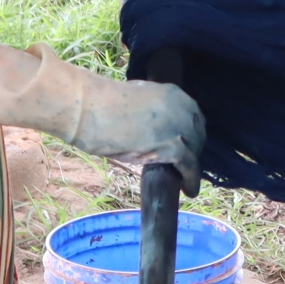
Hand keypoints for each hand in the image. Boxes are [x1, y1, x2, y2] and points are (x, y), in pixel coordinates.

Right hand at [0, 41, 206, 190]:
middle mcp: (181, 106)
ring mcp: (178, 125)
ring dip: (191, 167)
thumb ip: (150, 112)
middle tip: (182, 165)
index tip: (185, 145)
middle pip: (197, 133)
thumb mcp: (135, 101)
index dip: (190, 133)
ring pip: (194, 150)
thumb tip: (152, 131)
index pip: (193, 115)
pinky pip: (189, 166)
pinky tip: (189, 190)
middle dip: (193, 149)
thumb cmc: (100, 104)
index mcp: (172, 92)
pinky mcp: (172, 145)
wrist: (87, 108)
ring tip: (186, 181)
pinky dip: (191, 179)